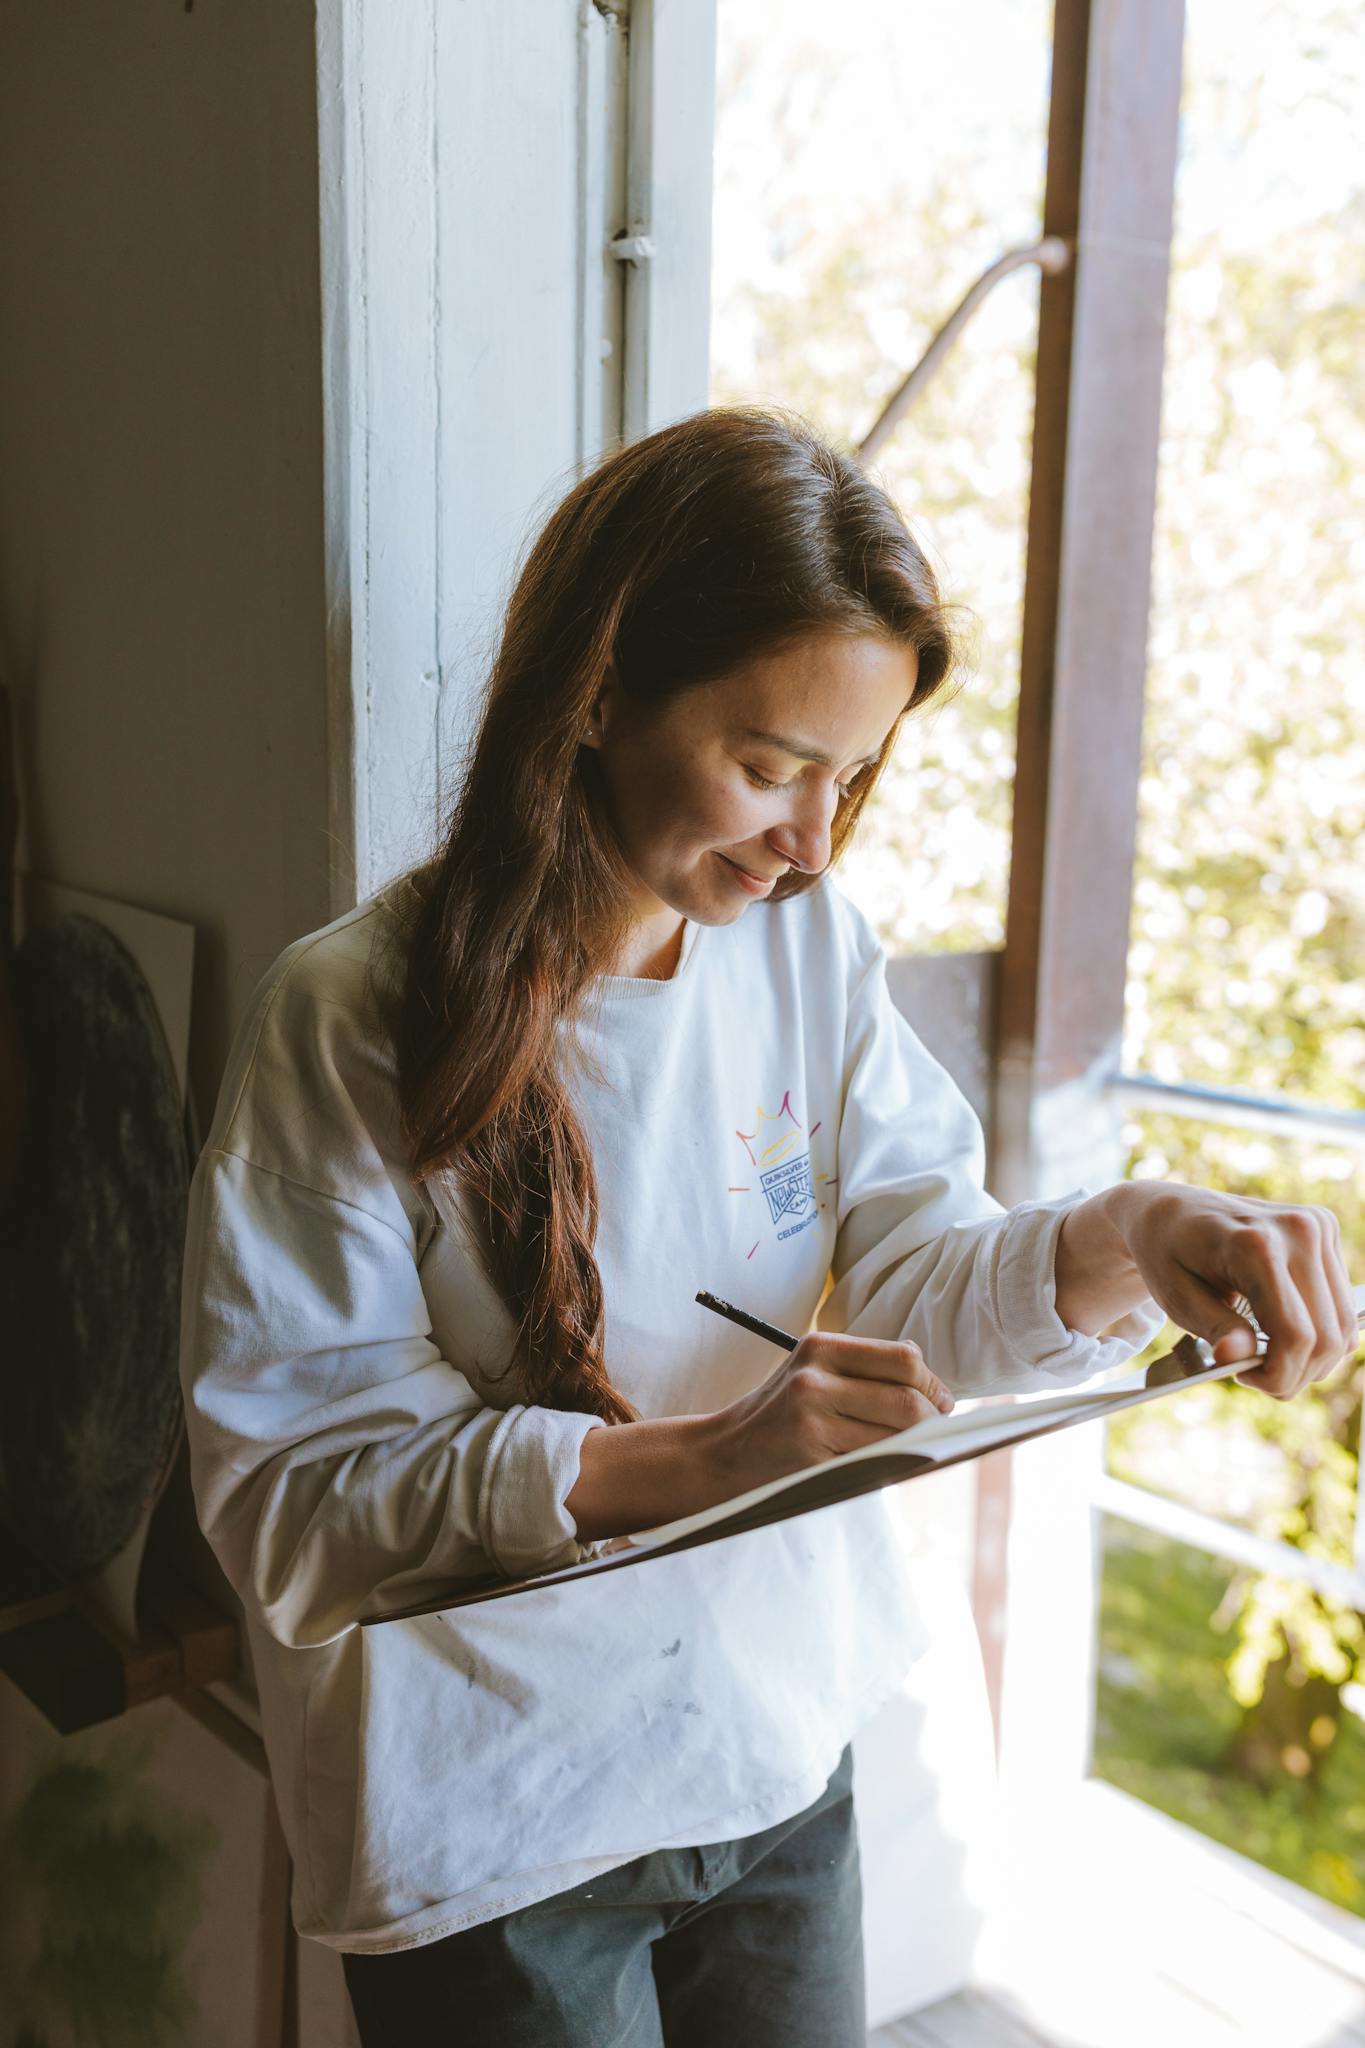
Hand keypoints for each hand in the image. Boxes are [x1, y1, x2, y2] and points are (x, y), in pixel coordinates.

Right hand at [566, 1330, 954, 1541]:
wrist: (720, 1454)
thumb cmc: (777, 1415)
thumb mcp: (812, 1375)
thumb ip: (862, 1374)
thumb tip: (935, 1396)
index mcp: (821, 1347)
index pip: (903, 1358)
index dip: (934, 1383)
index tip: (943, 1402)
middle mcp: (816, 1377)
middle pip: (908, 1398)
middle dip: (935, 1419)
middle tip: (938, 1431)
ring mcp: (812, 1418)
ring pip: (897, 1434)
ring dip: (916, 1447)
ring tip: (914, 1450)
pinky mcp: (811, 1456)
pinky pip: (873, 1462)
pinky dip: (891, 1466)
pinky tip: (886, 1466)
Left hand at [1105, 1180, 1357, 1398]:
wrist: (1171, 1209)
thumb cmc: (1167, 1254)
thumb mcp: (1176, 1297)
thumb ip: (1214, 1327)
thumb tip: (1237, 1358)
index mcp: (1255, 1245)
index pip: (1295, 1335)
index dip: (1278, 1375)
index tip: (1243, 1377)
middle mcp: (1297, 1230)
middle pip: (1326, 1337)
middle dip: (1295, 1372)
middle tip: (1254, 1375)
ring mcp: (1317, 1226)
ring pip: (1343, 1325)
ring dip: (1312, 1358)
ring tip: (1267, 1358)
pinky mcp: (1325, 1229)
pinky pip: (1340, 1304)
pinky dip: (1320, 1332)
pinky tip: (1283, 1334)